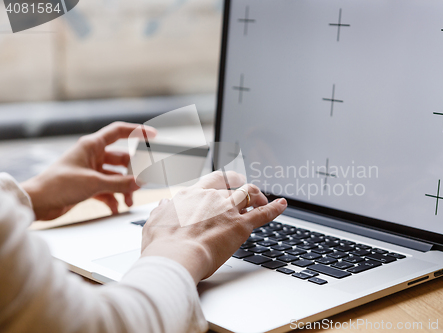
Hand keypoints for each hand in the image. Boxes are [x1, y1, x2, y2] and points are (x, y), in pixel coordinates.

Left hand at [22, 122, 156, 219]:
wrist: (38, 202)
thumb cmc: (58, 185)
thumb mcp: (94, 183)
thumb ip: (120, 183)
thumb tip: (140, 182)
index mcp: (92, 146)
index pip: (119, 132)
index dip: (138, 131)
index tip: (154, 135)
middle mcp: (93, 156)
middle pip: (122, 159)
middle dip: (133, 172)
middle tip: (143, 181)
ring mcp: (91, 171)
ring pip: (116, 177)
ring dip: (124, 189)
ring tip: (128, 201)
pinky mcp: (88, 185)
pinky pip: (108, 189)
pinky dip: (113, 198)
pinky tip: (115, 208)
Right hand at [141, 171, 287, 282]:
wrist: (175, 257)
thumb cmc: (162, 245)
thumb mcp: (154, 223)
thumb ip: (161, 211)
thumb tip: (164, 204)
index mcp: (192, 195)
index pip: (212, 180)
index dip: (222, 181)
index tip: (225, 184)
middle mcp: (211, 197)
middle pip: (233, 183)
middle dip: (242, 183)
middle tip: (246, 189)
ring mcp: (227, 209)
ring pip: (249, 193)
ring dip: (258, 195)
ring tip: (262, 200)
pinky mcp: (240, 225)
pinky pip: (263, 214)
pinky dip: (275, 208)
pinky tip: (282, 204)